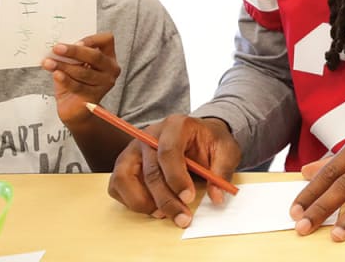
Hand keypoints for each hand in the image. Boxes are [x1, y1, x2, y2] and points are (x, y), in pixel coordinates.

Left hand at [44, 32, 120, 124]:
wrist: (74, 108)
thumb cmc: (74, 82)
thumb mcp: (75, 64)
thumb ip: (72, 56)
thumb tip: (58, 48)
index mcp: (108, 56)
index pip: (106, 40)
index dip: (91, 39)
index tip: (74, 41)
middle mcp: (111, 69)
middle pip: (95, 56)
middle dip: (74, 51)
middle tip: (57, 48)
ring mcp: (105, 84)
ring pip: (84, 72)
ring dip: (64, 66)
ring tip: (48, 63)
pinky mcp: (95, 96)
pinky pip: (78, 86)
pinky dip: (65, 80)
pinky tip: (56, 74)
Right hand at [107, 115, 241, 226]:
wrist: (199, 137)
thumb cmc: (210, 142)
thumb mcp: (226, 150)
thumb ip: (222, 171)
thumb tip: (216, 196)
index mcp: (176, 125)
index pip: (168, 151)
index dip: (177, 178)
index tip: (189, 198)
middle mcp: (149, 135)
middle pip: (150, 171)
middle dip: (166, 200)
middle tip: (183, 218)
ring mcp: (133, 150)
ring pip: (125, 180)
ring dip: (145, 203)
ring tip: (166, 214)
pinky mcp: (124, 165)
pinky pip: (117, 187)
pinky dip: (131, 201)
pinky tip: (153, 208)